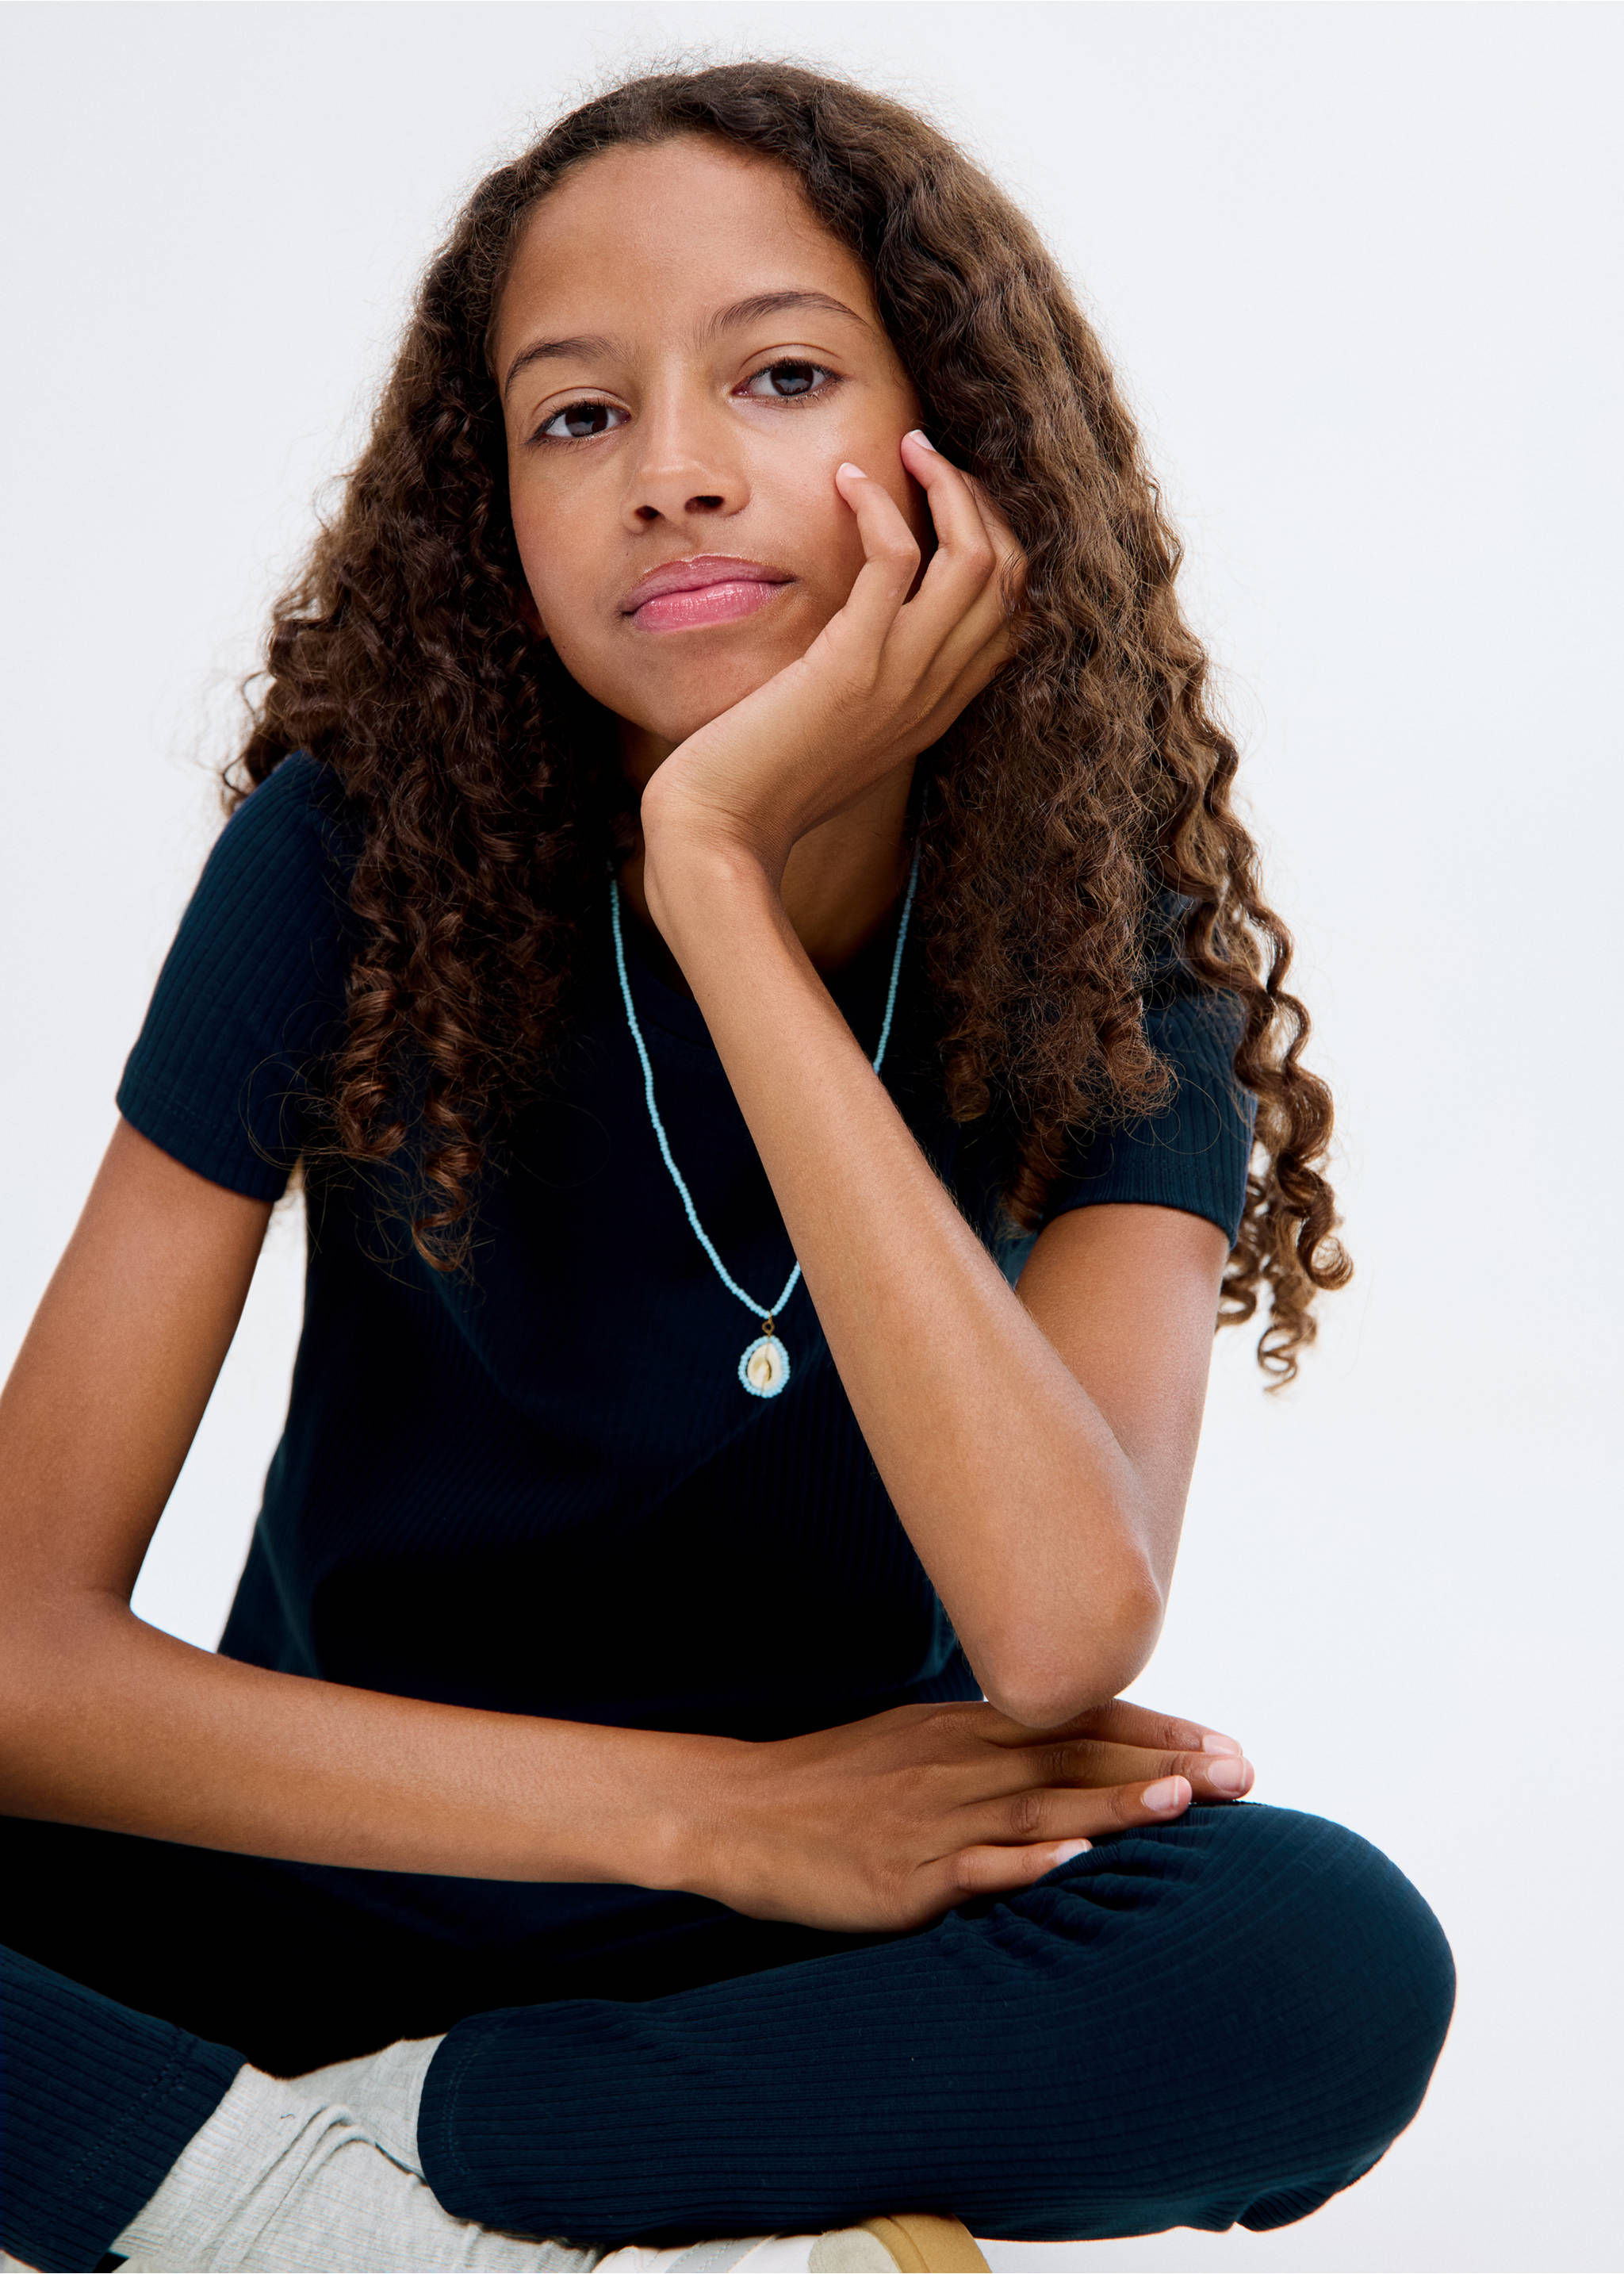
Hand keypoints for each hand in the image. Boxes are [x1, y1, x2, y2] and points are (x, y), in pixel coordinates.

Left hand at [640, 431, 1025, 883]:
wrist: (722, 832)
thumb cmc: (759, 784)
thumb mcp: (832, 731)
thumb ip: (864, 684)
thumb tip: (855, 633)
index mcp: (936, 708)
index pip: (1013, 614)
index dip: (999, 543)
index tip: (952, 502)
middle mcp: (934, 692)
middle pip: (1011, 576)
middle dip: (982, 501)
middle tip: (931, 460)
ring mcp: (901, 679)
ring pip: (978, 559)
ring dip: (948, 485)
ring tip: (907, 448)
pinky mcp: (852, 664)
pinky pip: (898, 560)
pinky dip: (881, 505)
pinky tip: (848, 481)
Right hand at [693, 1697, 1254, 1933]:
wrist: (737, 1811)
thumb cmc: (830, 1784)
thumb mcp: (914, 1743)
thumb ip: (987, 1748)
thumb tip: (1060, 1756)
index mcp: (966, 1729)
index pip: (1078, 1721)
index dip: (1156, 1732)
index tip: (1226, 1743)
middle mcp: (959, 1763)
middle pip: (1076, 1759)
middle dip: (1164, 1766)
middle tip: (1244, 1773)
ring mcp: (932, 1820)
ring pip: (1037, 1808)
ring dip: (1113, 1806)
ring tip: (1183, 1801)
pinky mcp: (901, 1877)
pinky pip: (970, 1870)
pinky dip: (1021, 1865)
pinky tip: (1068, 1863)